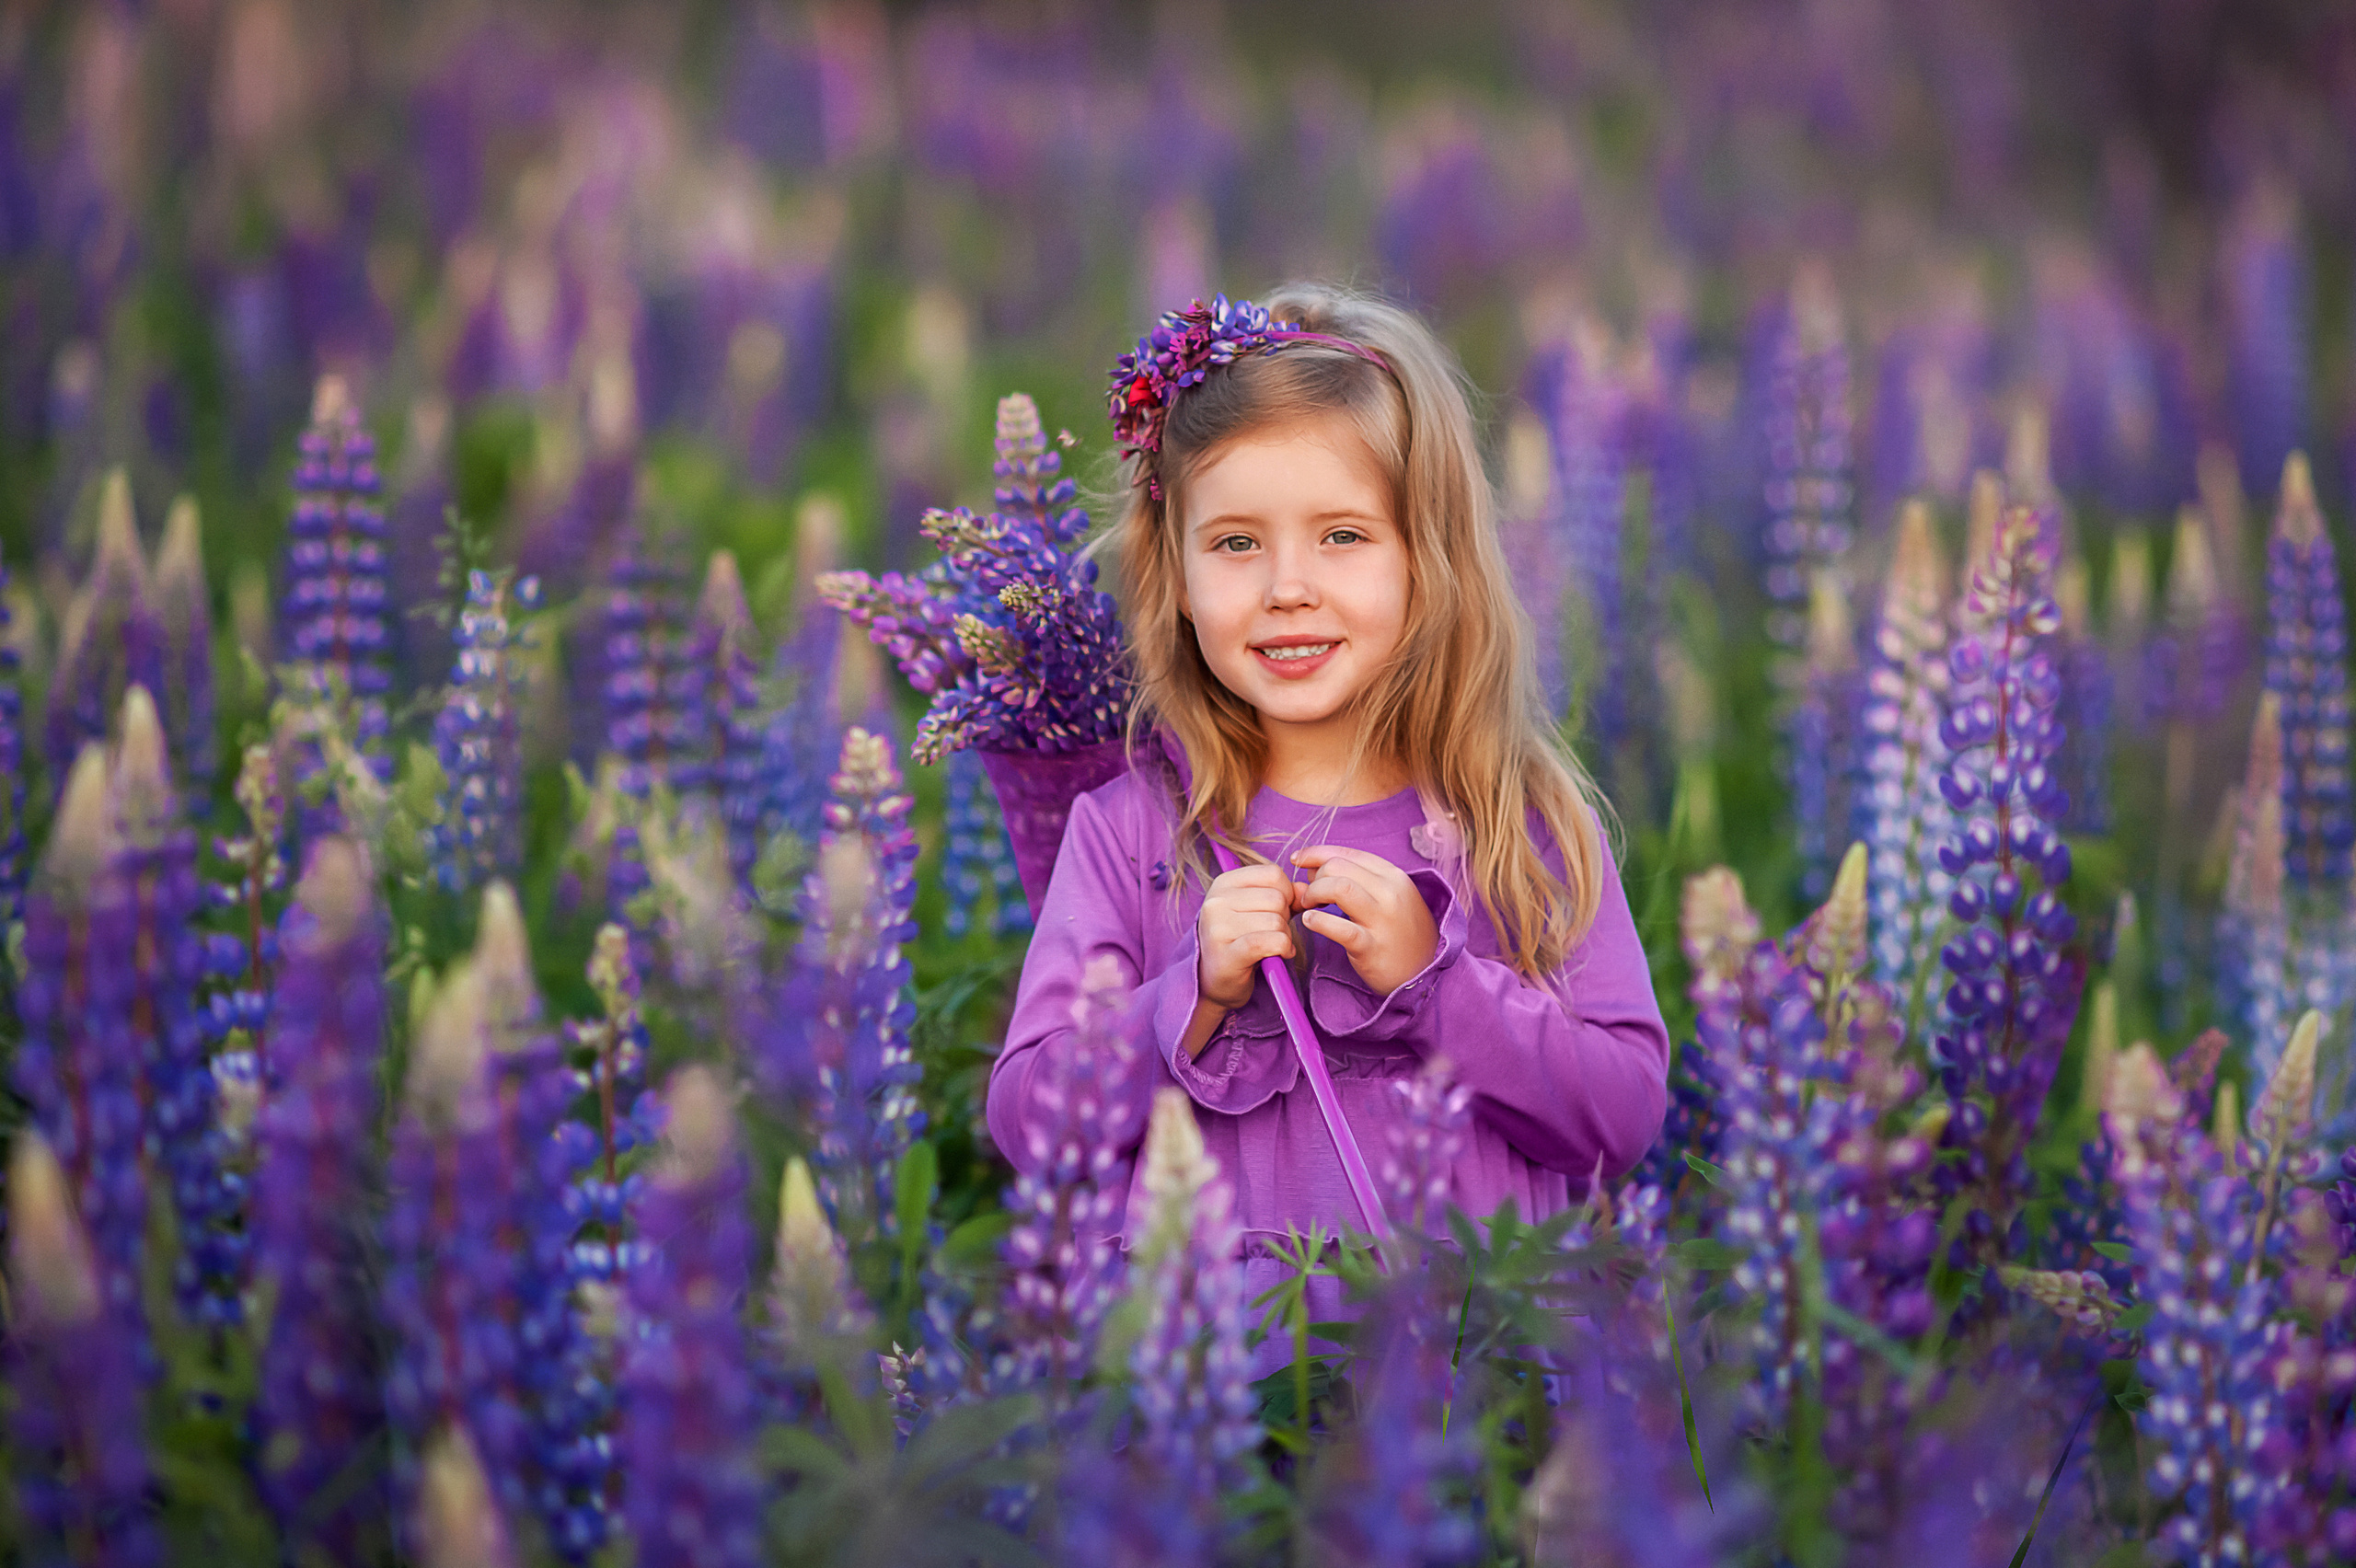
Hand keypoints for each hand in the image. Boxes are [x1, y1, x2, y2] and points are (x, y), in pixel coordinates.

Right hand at [1196, 861, 1298, 1009]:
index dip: (1286, 893)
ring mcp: (1218, 927)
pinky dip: (1283, 949)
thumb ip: (1285, 896)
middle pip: (1277, 898)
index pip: (1272, 873)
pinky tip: (1278, 955)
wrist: (1215, 982)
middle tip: (1272, 933)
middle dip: (1285, 918)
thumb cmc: (1240, 941)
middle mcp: (1216, 901)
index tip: (1277, 911)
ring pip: (1277, 921)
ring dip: (1284, 936)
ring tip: (1272, 946)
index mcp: (1223, 883)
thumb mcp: (1260, 911)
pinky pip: (1272, 942)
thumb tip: (1307, 891)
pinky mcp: (1227, 954)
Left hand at [1290, 846, 1437, 995]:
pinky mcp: (1371, 946)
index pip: (1347, 853)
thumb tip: (1315, 866)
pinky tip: (1310, 921)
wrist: (1423, 971)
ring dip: (1314, 893)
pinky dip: (1317, 921)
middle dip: (1314, 877)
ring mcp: (1383, 919)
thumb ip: (1357, 878)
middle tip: (1309, 895)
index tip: (1299, 860)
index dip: (1316, 853)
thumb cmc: (1399, 931)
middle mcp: (1390, 892)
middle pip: (1338, 867)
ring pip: (1339, 888)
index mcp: (1392, 875)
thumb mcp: (1388, 896)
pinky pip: (1338, 927)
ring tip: (1309, 907)